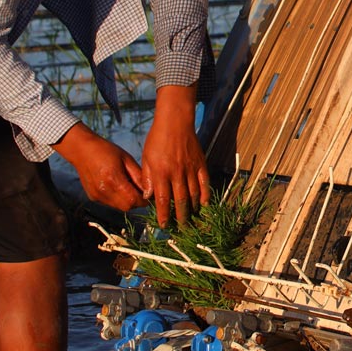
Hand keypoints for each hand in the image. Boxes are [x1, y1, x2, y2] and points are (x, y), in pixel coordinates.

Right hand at [51, 122, 147, 209]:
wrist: (82, 150)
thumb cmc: (106, 151)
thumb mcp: (126, 159)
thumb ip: (138, 176)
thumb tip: (149, 191)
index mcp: (113, 179)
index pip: (133, 200)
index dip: (143, 200)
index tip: (148, 195)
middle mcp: (103, 190)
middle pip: (127, 207)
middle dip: (136, 202)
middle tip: (139, 191)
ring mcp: (96, 195)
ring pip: (119, 207)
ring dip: (126, 200)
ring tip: (126, 186)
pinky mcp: (92, 197)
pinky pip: (110, 203)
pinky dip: (117, 199)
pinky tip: (115, 186)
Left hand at [140, 84, 210, 226]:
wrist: (175, 122)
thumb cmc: (157, 139)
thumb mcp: (146, 158)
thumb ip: (148, 178)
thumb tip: (148, 197)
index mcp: (161, 172)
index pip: (163, 199)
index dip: (163, 215)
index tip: (164, 225)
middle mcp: (177, 173)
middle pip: (180, 201)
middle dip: (180, 217)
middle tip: (181, 228)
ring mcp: (191, 169)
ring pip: (193, 195)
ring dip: (192, 209)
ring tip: (191, 219)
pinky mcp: (201, 164)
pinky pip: (205, 183)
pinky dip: (205, 196)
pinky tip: (203, 205)